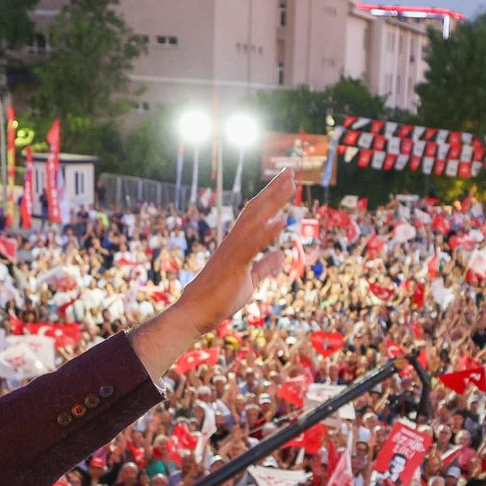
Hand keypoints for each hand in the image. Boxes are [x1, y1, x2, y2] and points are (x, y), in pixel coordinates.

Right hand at [172, 169, 296, 331]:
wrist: (195, 313)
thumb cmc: (218, 299)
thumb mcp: (249, 281)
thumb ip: (264, 267)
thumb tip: (281, 256)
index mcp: (237, 245)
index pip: (255, 215)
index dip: (270, 198)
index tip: (285, 182)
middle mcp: (233, 242)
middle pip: (255, 209)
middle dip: (274, 190)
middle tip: (290, 171)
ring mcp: (232, 251)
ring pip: (255, 220)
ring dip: (274, 201)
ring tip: (290, 184)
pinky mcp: (233, 264)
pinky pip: (252, 245)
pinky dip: (267, 232)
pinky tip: (281, 220)